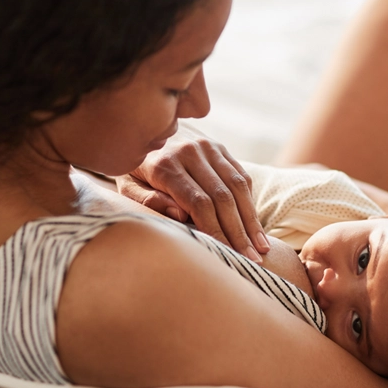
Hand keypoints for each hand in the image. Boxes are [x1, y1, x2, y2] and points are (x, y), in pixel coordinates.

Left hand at [116, 125, 269, 261]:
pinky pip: (240, 176)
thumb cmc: (133, 169)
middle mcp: (190, 152)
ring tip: (261, 248)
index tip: (228, 254)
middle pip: (223, 197)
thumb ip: (146, 200)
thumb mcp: (126, 185)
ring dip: (251, 220)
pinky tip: (255, 226)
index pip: (199, 203)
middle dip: (238, 232)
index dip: (216, 230)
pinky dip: (249, 202)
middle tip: (252, 260)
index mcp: (165, 164)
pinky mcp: (219, 147)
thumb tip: (180, 215)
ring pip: (237, 186)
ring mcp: (208, 147)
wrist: (142, 128)